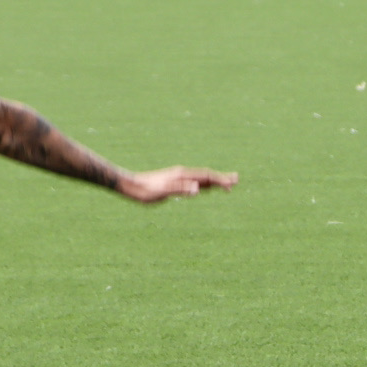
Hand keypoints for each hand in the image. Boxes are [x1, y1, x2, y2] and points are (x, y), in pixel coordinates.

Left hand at [119, 166, 236, 203]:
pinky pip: (193, 182)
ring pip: (200, 178)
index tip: (232, 184)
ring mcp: (178, 177)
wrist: (130, 185)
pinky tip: (205, 189)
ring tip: (226, 184)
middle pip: (206, 175)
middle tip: (236, 179)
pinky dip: (204, 185)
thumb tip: (197, 190)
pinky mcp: (173, 182)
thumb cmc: (145, 191)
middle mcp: (182, 174)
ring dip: (214, 181)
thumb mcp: (162, 192)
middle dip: (221, 178)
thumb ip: (180, 189)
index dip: (220, 180)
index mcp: (182, 175)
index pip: (206, 176)